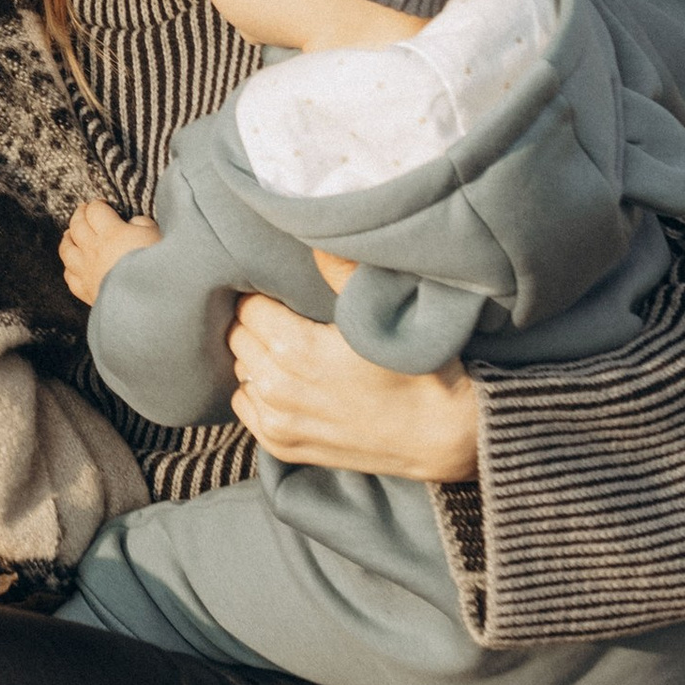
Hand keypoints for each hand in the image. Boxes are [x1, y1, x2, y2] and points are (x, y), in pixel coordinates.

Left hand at [60, 200, 159, 304]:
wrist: (151, 304)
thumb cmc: (159, 267)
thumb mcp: (157, 237)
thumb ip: (141, 224)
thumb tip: (131, 222)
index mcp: (112, 233)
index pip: (95, 211)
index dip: (98, 204)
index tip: (102, 204)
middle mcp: (94, 250)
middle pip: (77, 226)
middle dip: (80, 215)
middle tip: (83, 210)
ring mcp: (87, 271)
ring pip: (66, 250)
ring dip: (67, 238)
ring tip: (70, 233)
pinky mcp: (86, 291)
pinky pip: (70, 276)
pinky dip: (69, 267)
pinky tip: (73, 265)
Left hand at [228, 290, 480, 481]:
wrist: (445, 436)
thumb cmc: (420, 369)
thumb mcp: (388, 313)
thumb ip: (345, 272)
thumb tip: (321, 239)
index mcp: (296, 348)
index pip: (248, 307)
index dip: (265, 297)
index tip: (284, 296)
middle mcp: (277, 387)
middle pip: (239, 337)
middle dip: (258, 325)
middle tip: (288, 321)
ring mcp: (278, 421)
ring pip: (242, 371)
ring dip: (258, 358)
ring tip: (291, 352)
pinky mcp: (282, 446)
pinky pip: (246, 405)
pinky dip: (259, 392)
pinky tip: (289, 384)